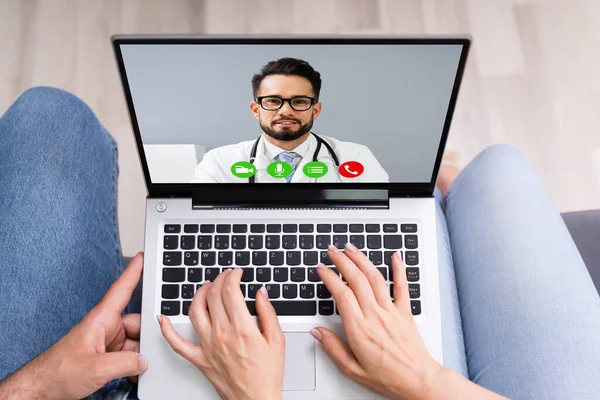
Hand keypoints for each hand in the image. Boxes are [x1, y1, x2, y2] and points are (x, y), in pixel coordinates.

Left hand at [0, 253, 147, 399]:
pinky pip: (130, 355)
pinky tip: (136, 373)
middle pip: (137, 322)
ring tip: (142, 367)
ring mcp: (108, 342)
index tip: (143, 257)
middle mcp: (107, 328)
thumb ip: (126, 363)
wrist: (43, 390)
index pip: (121, 290)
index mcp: (101, 320)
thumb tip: (144, 360)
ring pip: (136, 340)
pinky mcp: (108, 356)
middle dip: (147, 334)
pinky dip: (135, 364)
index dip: (133, 272)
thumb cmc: (58, 372)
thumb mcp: (96, 369)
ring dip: (141, 354)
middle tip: (155, 346)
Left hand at [158, 268, 284, 399]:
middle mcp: (221, 335)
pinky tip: (162, 319)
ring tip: (206, 287)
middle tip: (226, 277)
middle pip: (213, 296)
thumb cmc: (267, 375)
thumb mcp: (277, 340)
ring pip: (195, 311)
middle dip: (219, 280)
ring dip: (199, 294)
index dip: (232, 276)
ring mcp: (207, 347)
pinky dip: (166, 330)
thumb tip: (261, 293)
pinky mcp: (199, 359)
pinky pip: (176, 343)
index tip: (237, 273)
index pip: (230, 291)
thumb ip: (268, 313)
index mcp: (242, 328)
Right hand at [311, 244, 441, 399]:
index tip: (321, 269)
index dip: (330, 277)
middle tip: (332, 251)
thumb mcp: (352, 369)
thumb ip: (332, 348)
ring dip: (362, 260)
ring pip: (375, 278)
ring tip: (351, 248)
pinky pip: (402, 287)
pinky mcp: (405, 313)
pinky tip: (395, 257)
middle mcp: (375, 316)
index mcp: (359, 330)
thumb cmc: (388, 378)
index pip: (341, 295)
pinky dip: (399, 269)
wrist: (419, 381)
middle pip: (356, 280)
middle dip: (342, 261)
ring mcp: (392, 312)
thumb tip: (316, 332)